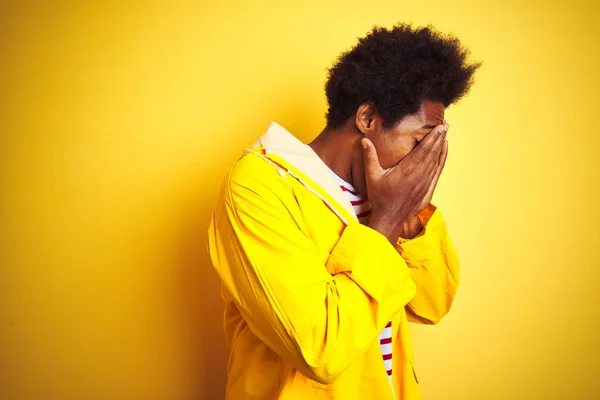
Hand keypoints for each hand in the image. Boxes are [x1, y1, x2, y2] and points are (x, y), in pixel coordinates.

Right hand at [362, 124, 447, 242]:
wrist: (389, 218)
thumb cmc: (380, 197)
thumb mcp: (372, 176)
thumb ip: (370, 157)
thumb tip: (364, 141)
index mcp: (406, 170)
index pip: (423, 150)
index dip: (432, 137)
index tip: (439, 126)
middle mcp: (418, 176)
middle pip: (432, 153)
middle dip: (439, 138)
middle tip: (445, 125)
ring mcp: (425, 183)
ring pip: (436, 161)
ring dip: (441, 147)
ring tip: (445, 133)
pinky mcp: (427, 189)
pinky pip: (437, 171)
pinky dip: (442, 160)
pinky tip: (444, 151)